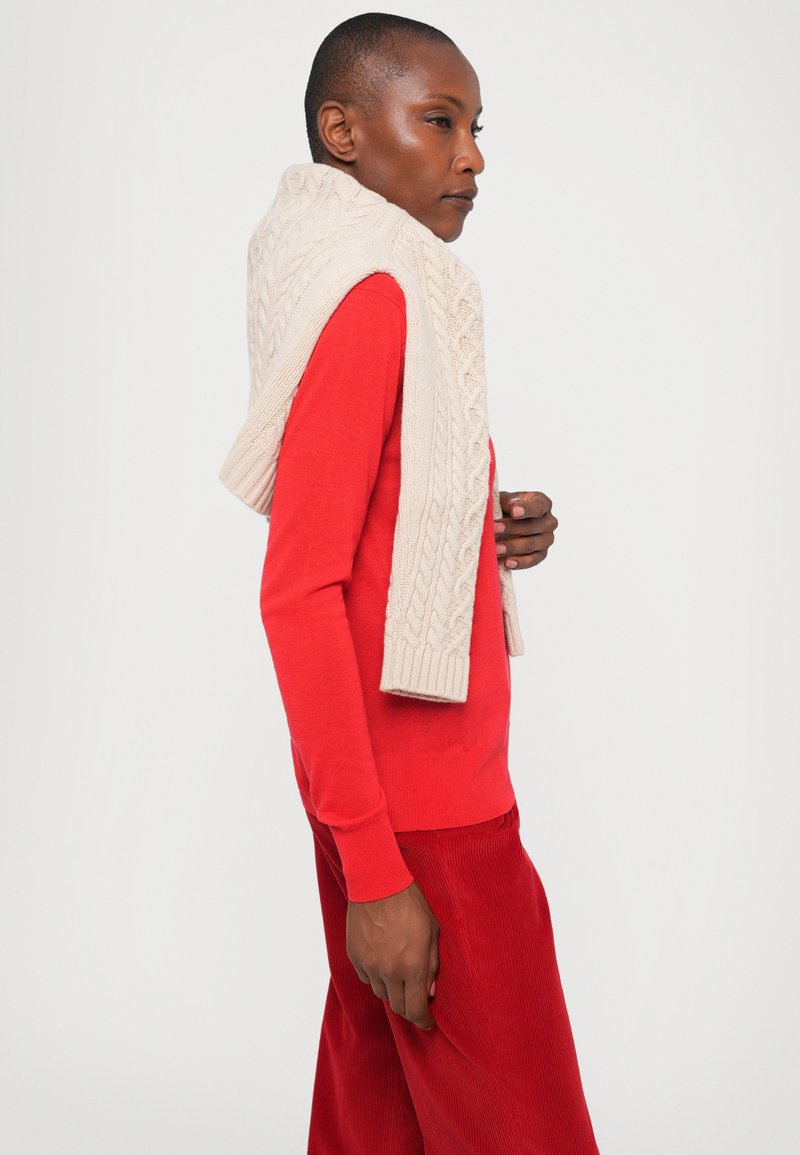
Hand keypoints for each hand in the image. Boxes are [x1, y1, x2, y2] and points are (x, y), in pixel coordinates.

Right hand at [346, 880, 439, 1030]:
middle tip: (416, 998)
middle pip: (398, 1007)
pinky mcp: (355, 957)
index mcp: (413, 967)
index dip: (424, 1021)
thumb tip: (430, 991)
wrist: (377, 883)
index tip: (428, 1023)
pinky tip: (383, 958)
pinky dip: (376, 975)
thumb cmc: (410, 903)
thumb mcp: (432, 932)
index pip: (416, 1010)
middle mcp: (390, 971)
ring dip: (392, 989)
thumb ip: (432, 965)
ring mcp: (370, 965)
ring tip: (399, 971)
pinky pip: (367, 977)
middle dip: (409, 1007)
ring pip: (381, 993)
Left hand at [494, 490, 557, 569]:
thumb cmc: (503, 508)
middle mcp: (549, 521)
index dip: (526, 509)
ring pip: (532, 544)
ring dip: (512, 547)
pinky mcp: (540, 555)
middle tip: (494, 529)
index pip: (538, 506)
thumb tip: (513, 505)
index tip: (514, 512)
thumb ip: (507, 500)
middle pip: (533, 526)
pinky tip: (507, 563)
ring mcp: (546, 539)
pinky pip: (532, 560)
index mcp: (542, 503)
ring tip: (495, 548)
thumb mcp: (503, 500)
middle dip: (512, 528)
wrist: (502, 524)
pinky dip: (519, 562)